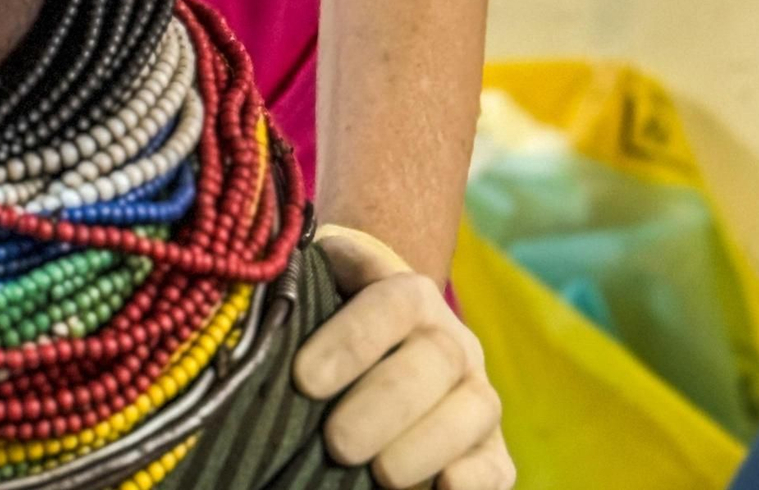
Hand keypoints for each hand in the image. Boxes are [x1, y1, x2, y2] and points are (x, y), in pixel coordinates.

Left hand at [293, 226, 514, 489]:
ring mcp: (477, 394)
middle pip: (433, 361)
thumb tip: (262, 317)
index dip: (352, 339)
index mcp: (410, 293)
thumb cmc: (332, 316)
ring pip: (472, 410)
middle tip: (337, 443)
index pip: (390, 303)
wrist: (386, 334)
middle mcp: (452, 339)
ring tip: (378, 475)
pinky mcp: (491, 450)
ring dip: (423, 447)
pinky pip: (496, 465)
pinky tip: (441, 489)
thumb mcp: (318, 288)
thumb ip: (300, 292)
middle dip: (383, 406)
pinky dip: (474, 482)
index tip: (305, 379)